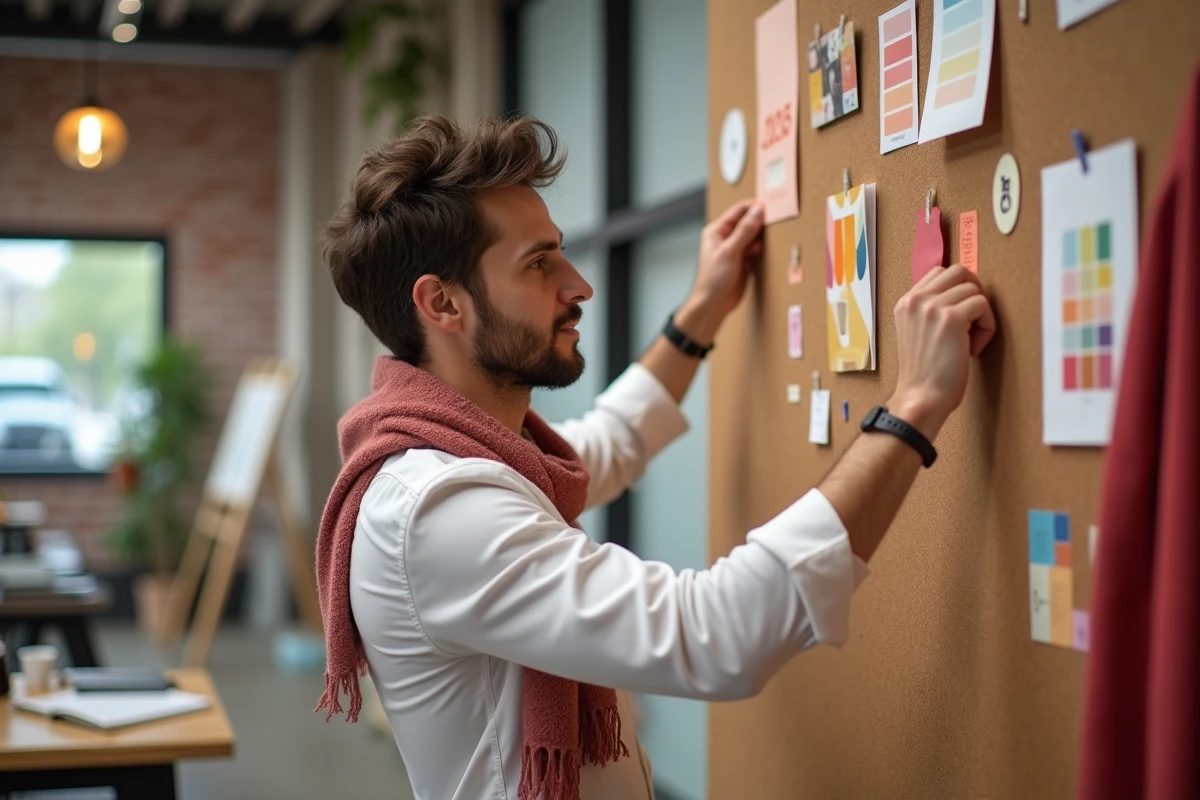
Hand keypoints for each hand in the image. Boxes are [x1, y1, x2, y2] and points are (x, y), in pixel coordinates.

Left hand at [686, 199, 764, 324]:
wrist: (713, 304)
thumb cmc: (713, 279)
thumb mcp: (730, 251)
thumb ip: (745, 230)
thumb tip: (758, 211)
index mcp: (717, 231)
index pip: (738, 211)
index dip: (754, 207)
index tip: (770, 207)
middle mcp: (725, 238)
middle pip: (747, 223)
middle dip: (760, 224)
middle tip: (773, 224)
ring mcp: (735, 250)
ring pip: (753, 237)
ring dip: (760, 240)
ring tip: (760, 247)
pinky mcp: (743, 262)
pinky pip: (755, 251)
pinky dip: (760, 252)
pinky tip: (759, 256)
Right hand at [889, 265, 996, 438]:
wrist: (921, 397)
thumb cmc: (924, 373)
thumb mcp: (916, 332)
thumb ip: (929, 311)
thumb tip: (961, 293)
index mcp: (905, 303)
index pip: (940, 272)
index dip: (959, 288)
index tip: (963, 311)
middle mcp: (915, 300)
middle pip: (959, 272)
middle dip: (974, 291)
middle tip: (974, 318)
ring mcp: (931, 307)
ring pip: (974, 290)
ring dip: (981, 314)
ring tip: (971, 340)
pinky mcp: (951, 319)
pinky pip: (983, 305)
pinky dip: (986, 327)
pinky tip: (973, 347)